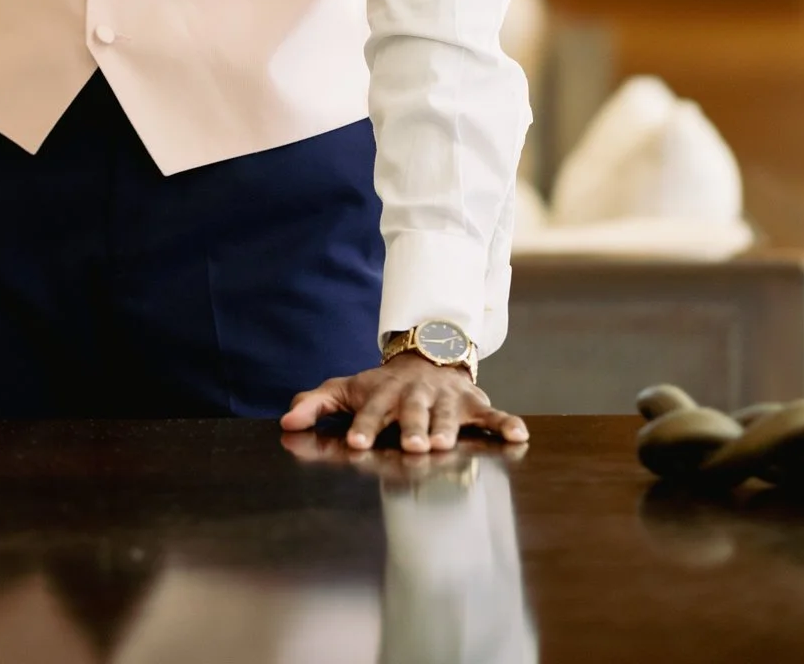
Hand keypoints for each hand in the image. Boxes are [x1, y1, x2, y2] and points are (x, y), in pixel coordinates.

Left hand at [280, 351, 528, 452]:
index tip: (355, 442)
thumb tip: (285, 422)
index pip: (372, 411)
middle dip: (412, 428)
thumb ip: (317, 403)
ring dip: (449, 428)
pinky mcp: (474, 404)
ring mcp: (447, 399)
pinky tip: (518, 435)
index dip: (364, 426)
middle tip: (411, 446)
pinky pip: (493, 414)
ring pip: (450, 415)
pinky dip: (506, 424)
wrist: (426, 357)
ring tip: (446, 444)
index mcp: (384, 394)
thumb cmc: (381, 387)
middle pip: (413, 412)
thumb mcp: (347, 389)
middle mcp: (416, 395)